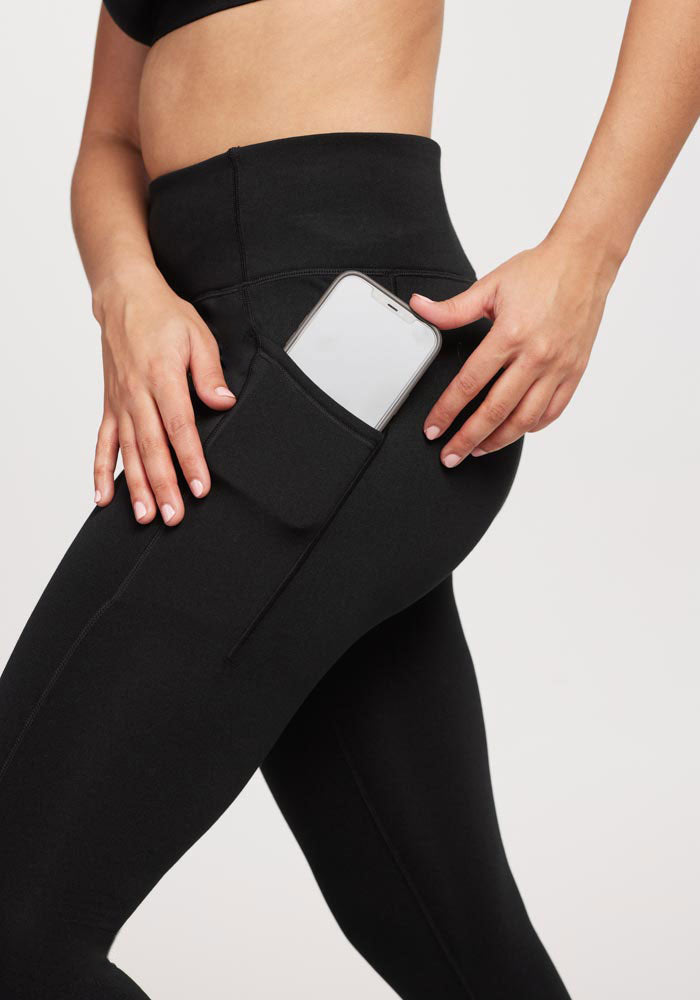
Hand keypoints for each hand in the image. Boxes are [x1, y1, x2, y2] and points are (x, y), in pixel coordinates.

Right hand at [92, 263, 235, 524]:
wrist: (124, 297)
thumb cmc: (163, 316)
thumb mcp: (198, 335)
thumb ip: (209, 373)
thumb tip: (223, 401)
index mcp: (162, 377)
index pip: (179, 427)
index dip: (190, 460)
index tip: (199, 487)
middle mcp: (137, 394)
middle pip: (152, 448)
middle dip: (163, 485)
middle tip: (173, 516)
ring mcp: (121, 402)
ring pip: (129, 452)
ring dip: (137, 486)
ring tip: (146, 515)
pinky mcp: (110, 405)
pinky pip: (104, 443)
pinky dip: (102, 471)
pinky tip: (104, 497)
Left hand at [410, 234, 617, 465]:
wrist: (586, 260)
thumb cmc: (541, 271)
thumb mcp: (491, 286)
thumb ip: (453, 308)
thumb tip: (420, 308)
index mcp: (510, 335)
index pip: (469, 384)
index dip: (447, 411)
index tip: (434, 428)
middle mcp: (536, 356)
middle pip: (495, 411)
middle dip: (468, 439)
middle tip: (450, 456)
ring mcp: (558, 367)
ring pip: (525, 419)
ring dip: (498, 440)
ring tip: (478, 450)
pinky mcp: (575, 371)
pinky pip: (552, 411)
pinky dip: (531, 427)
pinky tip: (514, 431)